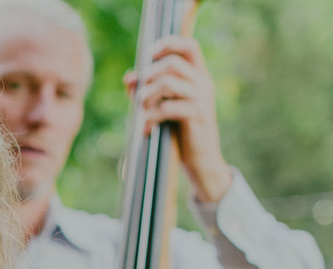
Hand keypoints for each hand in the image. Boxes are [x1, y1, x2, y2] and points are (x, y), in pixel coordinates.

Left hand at [125, 35, 231, 202]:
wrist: (200, 160)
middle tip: (140, 98)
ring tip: (142, 114)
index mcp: (198, 76)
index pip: (190, 46)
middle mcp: (203, 83)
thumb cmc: (180, 132)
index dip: (168, 44)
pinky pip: (167, 108)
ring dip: (146, 97)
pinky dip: (150, 118)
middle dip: (148, 77)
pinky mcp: (197, 115)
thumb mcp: (163, 106)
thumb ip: (147, 90)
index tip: (149, 55)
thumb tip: (128, 77)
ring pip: (167, 82)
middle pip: (171, 63)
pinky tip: (147, 131)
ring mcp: (202, 98)